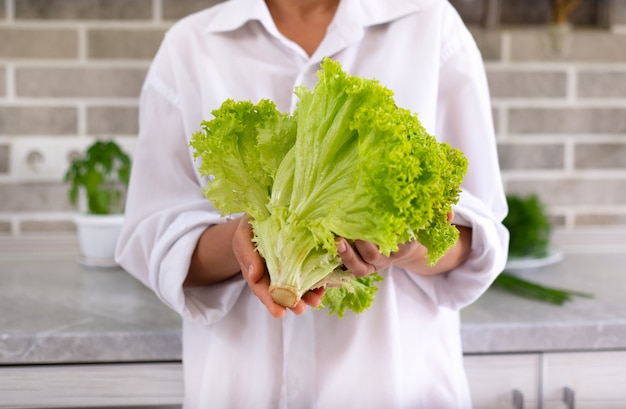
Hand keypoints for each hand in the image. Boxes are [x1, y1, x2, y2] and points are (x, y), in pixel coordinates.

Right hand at [232, 216, 323, 317]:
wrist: (262, 216)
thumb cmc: (249, 228)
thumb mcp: (243, 238)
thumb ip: (248, 255)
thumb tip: (255, 276)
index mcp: (257, 273)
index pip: (262, 290)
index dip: (270, 302)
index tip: (279, 313)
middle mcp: (273, 275)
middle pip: (282, 293)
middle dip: (291, 303)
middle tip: (300, 310)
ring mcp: (288, 269)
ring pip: (297, 286)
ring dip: (307, 295)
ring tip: (316, 301)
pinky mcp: (301, 260)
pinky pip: (309, 272)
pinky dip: (316, 280)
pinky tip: (323, 285)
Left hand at [335, 212, 455, 275]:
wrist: (409, 245)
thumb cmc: (417, 227)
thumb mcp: (431, 222)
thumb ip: (441, 216)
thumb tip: (450, 214)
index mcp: (407, 247)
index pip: (398, 246)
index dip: (387, 238)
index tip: (377, 228)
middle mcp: (389, 259)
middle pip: (373, 256)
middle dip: (360, 243)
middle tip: (347, 226)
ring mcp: (374, 264)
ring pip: (359, 267)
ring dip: (346, 255)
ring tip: (336, 240)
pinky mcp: (362, 265)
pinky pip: (350, 269)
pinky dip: (340, 260)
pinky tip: (328, 245)